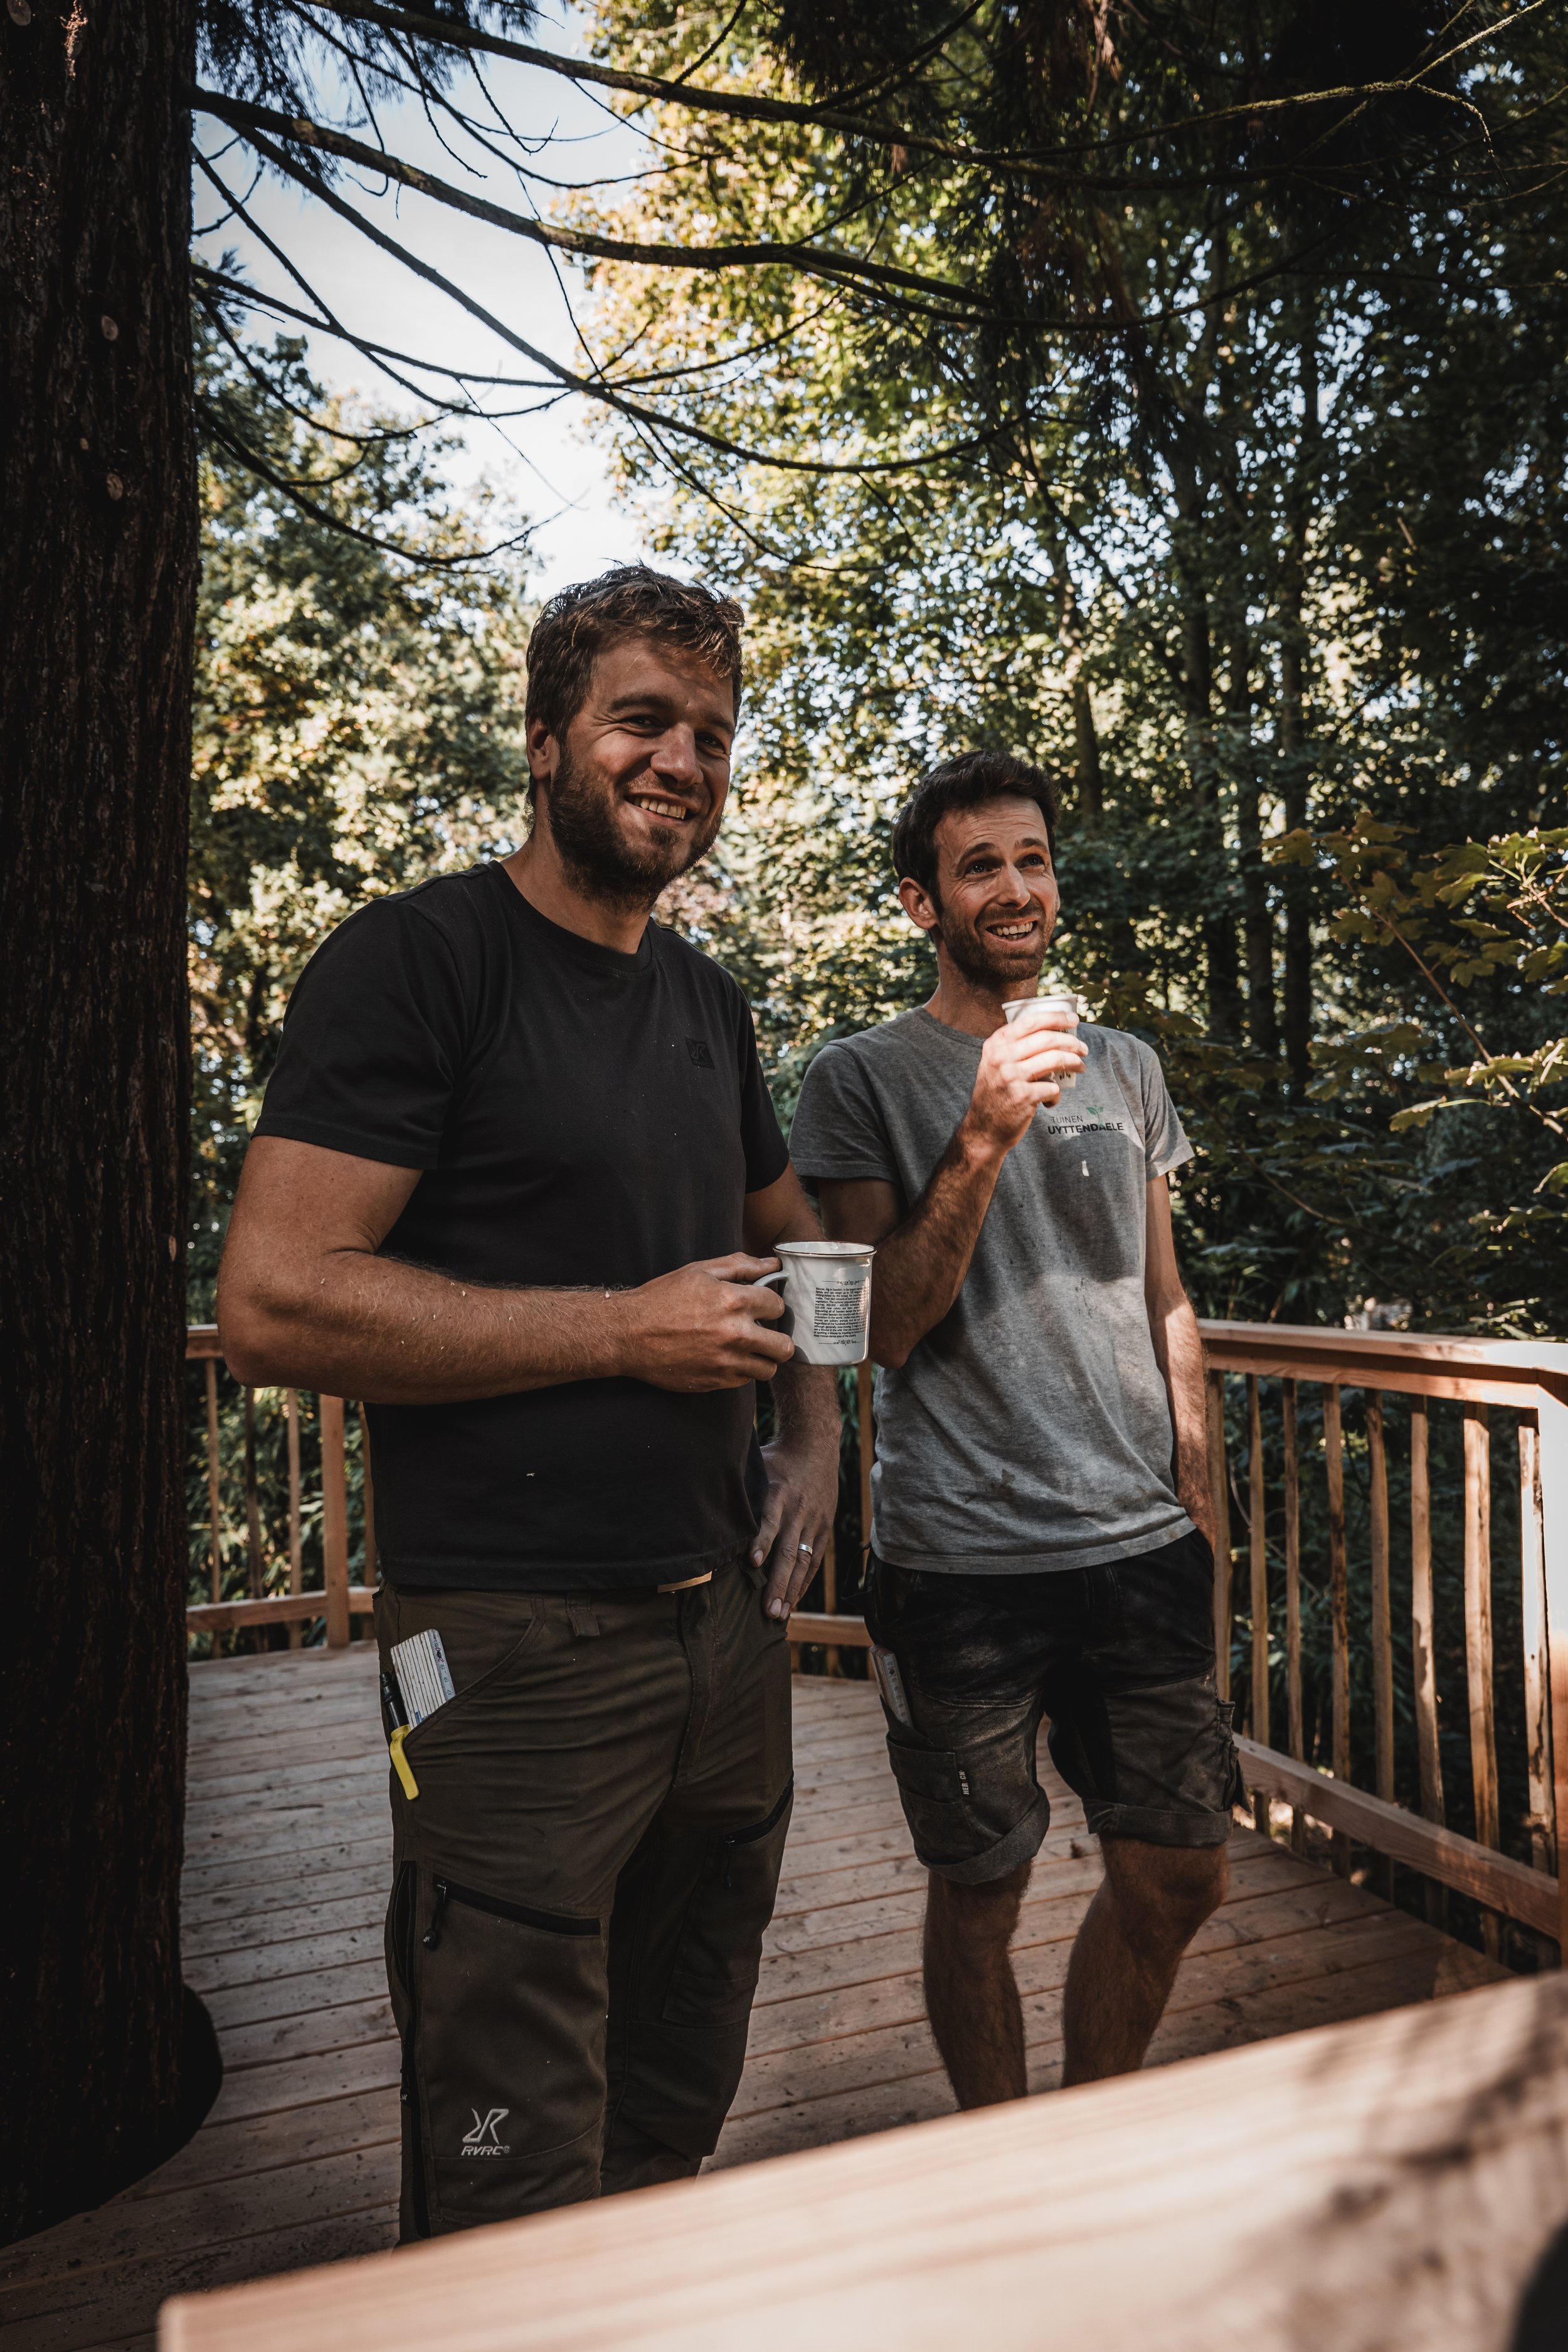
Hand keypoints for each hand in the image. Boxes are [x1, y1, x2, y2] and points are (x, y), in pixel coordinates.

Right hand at [617, 1254, 792, 1391]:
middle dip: (777, 1337)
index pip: (778, 1307)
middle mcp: (734, 1334)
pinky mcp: (714, 1381)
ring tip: (747, 1348)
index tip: (761, 1307)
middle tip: (763, 1332)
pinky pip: (745, 1381)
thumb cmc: (661, 1299)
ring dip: (761, 1358)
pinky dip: (741, 1371)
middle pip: (783, 1346)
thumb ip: (740, 1266)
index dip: (771, 1305)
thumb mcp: (699, 1272)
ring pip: (768, 1369)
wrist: (628, 1334)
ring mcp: (725, 1361)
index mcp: (733, 1301)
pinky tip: (725, 1357)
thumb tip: (772, 1264)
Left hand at [751, 1427, 840, 1619]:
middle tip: (768, 1611)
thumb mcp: (756, 1466)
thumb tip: (704, 1504)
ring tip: (780, 1615)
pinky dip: (804, 1582)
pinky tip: (793, 1600)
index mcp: (777, 1492)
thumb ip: (738, 1487)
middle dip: (778, 1583)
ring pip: (803, 1561)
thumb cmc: (777, 1459)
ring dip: (791, 1590)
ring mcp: (814, 1521)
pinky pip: (815, 1560)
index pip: (769, 1520)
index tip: (752, 1563)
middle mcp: (798, 1510)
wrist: (816, 1445)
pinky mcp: (824, 1528)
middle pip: (788, 1551)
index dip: (761, 1542)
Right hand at [965, 1011, 1087, 1153]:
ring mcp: (1012, 1077)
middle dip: (1072, 1042)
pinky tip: (1051, 1099)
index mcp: (996, 1044)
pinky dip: (1057, 1094)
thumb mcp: (994, 1063)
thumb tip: (1053, 1032)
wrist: (983, 1129)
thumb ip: (1013, 1047)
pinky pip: (1053, 1088)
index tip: (1073, 1021)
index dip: (1056, 1018)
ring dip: (1074, 1062)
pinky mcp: (1023, 1096)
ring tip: (1080, 1067)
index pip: (1031, 1022)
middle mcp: (1001, 1057)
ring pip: (1055, 1059)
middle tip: (1083, 1048)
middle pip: (1047, 1039)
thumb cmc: (996, 1093)